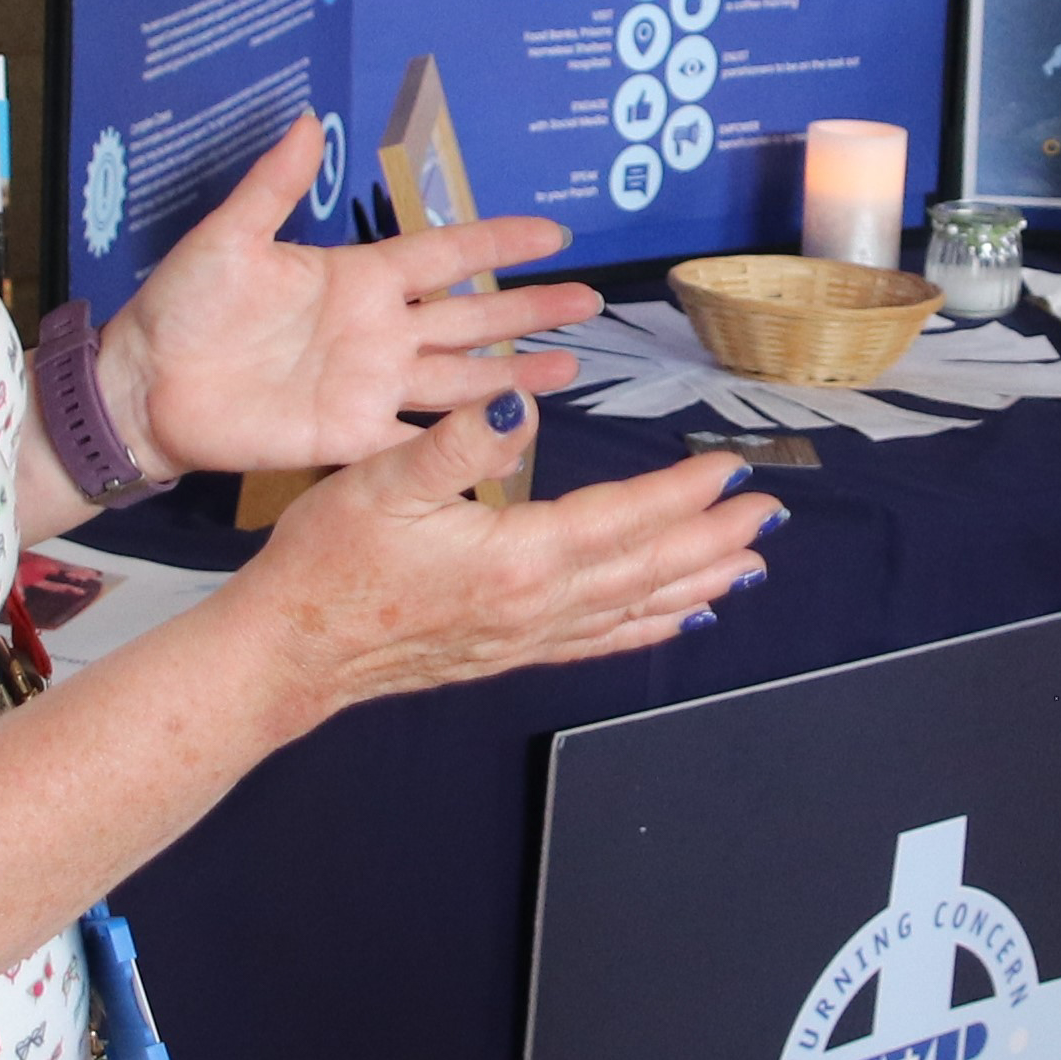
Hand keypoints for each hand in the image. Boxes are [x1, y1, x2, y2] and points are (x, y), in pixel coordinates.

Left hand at [115, 114, 599, 476]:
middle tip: (589, 302)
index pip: (446, 253)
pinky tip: (507, 442)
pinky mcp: (351, 436)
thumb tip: (308, 120)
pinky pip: (418, 442)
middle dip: (531, 308)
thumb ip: (275, 185)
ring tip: (570, 368)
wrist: (143, 386)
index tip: (555, 231)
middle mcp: (378, 331)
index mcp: (357, 277)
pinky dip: (464, 447)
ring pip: (463, 379)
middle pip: (474, 316)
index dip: (499, 239)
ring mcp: (370, 386)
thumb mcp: (228, 236)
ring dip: (516, 376)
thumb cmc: (181, 307)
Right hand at [231, 399, 781, 723]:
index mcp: (516, 557)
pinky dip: (650, 627)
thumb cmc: (328, 560)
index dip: (682, 493)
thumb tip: (524, 406)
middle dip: (712, 539)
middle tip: (768, 517)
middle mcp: (537, 605)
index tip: (731, 468)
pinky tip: (680, 621)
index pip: (622, 518)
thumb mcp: (383, 480)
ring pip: (634, 608)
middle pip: (647, 568)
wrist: (292, 650)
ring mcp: (528, 636)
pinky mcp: (511, 653)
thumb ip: (461, 443)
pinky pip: (601, 640)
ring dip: (697, 584)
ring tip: (749, 566)